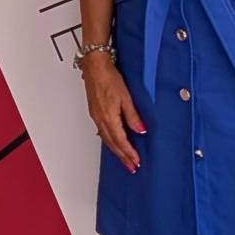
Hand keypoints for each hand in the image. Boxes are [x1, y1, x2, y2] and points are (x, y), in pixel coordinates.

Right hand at [82, 55, 144, 173]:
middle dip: (122, 157)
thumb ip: (133, 115)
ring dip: (116, 151)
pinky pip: (102, 132)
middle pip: (113, 144)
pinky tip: (112, 142)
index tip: (136, 162)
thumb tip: (140, 130)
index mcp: (109, 117)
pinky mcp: (95, 112)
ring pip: (106, 139)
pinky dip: (109, 141)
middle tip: (131, 167)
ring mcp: (96, 116)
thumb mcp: (126, 97)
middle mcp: (101, 119)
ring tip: (124, 159)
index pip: (121, 141)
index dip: (129, 153)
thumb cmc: (108, 77)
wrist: (94, 66)